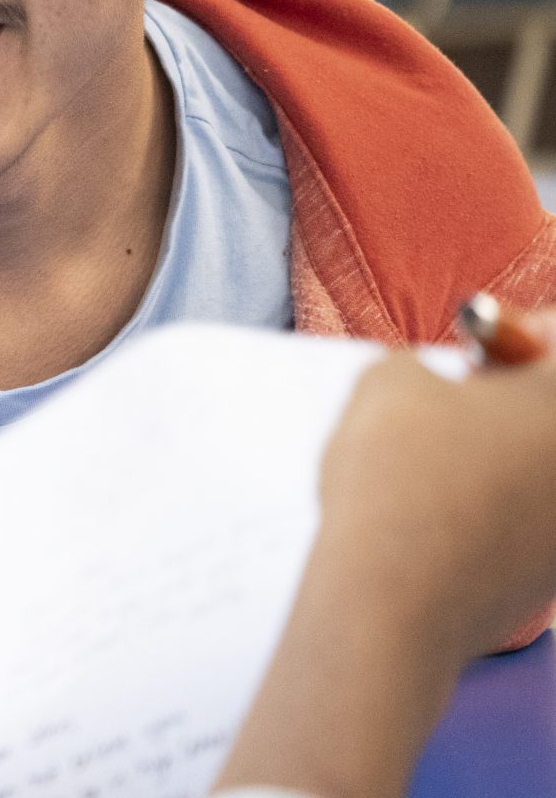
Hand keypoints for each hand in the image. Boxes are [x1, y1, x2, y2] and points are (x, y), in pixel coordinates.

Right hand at [216, 316, 555, 797]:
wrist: (391, 596)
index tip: (482, 337)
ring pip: (533, 471)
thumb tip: (438, 388)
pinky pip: (520, 522)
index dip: (519, 332)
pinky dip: (484, 509)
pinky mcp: (545, 580)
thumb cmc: (397, 473)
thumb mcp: (389, 379)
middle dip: (509, 397)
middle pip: (548, 416)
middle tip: (457, 391)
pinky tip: (426, 516)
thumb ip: (425, 366)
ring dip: (494, 455)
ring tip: (426, 459)